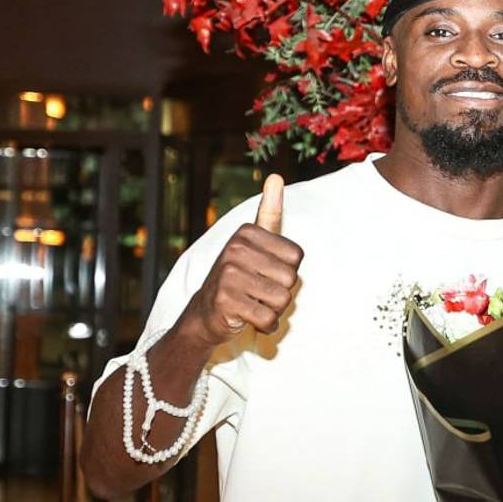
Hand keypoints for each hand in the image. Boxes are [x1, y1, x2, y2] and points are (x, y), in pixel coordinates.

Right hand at [184, 174, 303, 344]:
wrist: (205, 313)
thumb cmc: (239, 276)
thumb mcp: (254, 244)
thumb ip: (269, 213)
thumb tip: (275, 176)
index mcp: (247, 233)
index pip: (297, 257)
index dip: (287, 271)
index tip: (265, 273)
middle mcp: (235, 249)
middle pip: (291, 279)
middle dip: (281, 292)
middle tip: (258, 291)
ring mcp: (228, 274)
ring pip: (281, 299)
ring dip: (273, 309)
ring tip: (253, 303)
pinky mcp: (226, 301)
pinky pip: (268, 318)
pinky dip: (265, 325)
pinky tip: (249, 318)